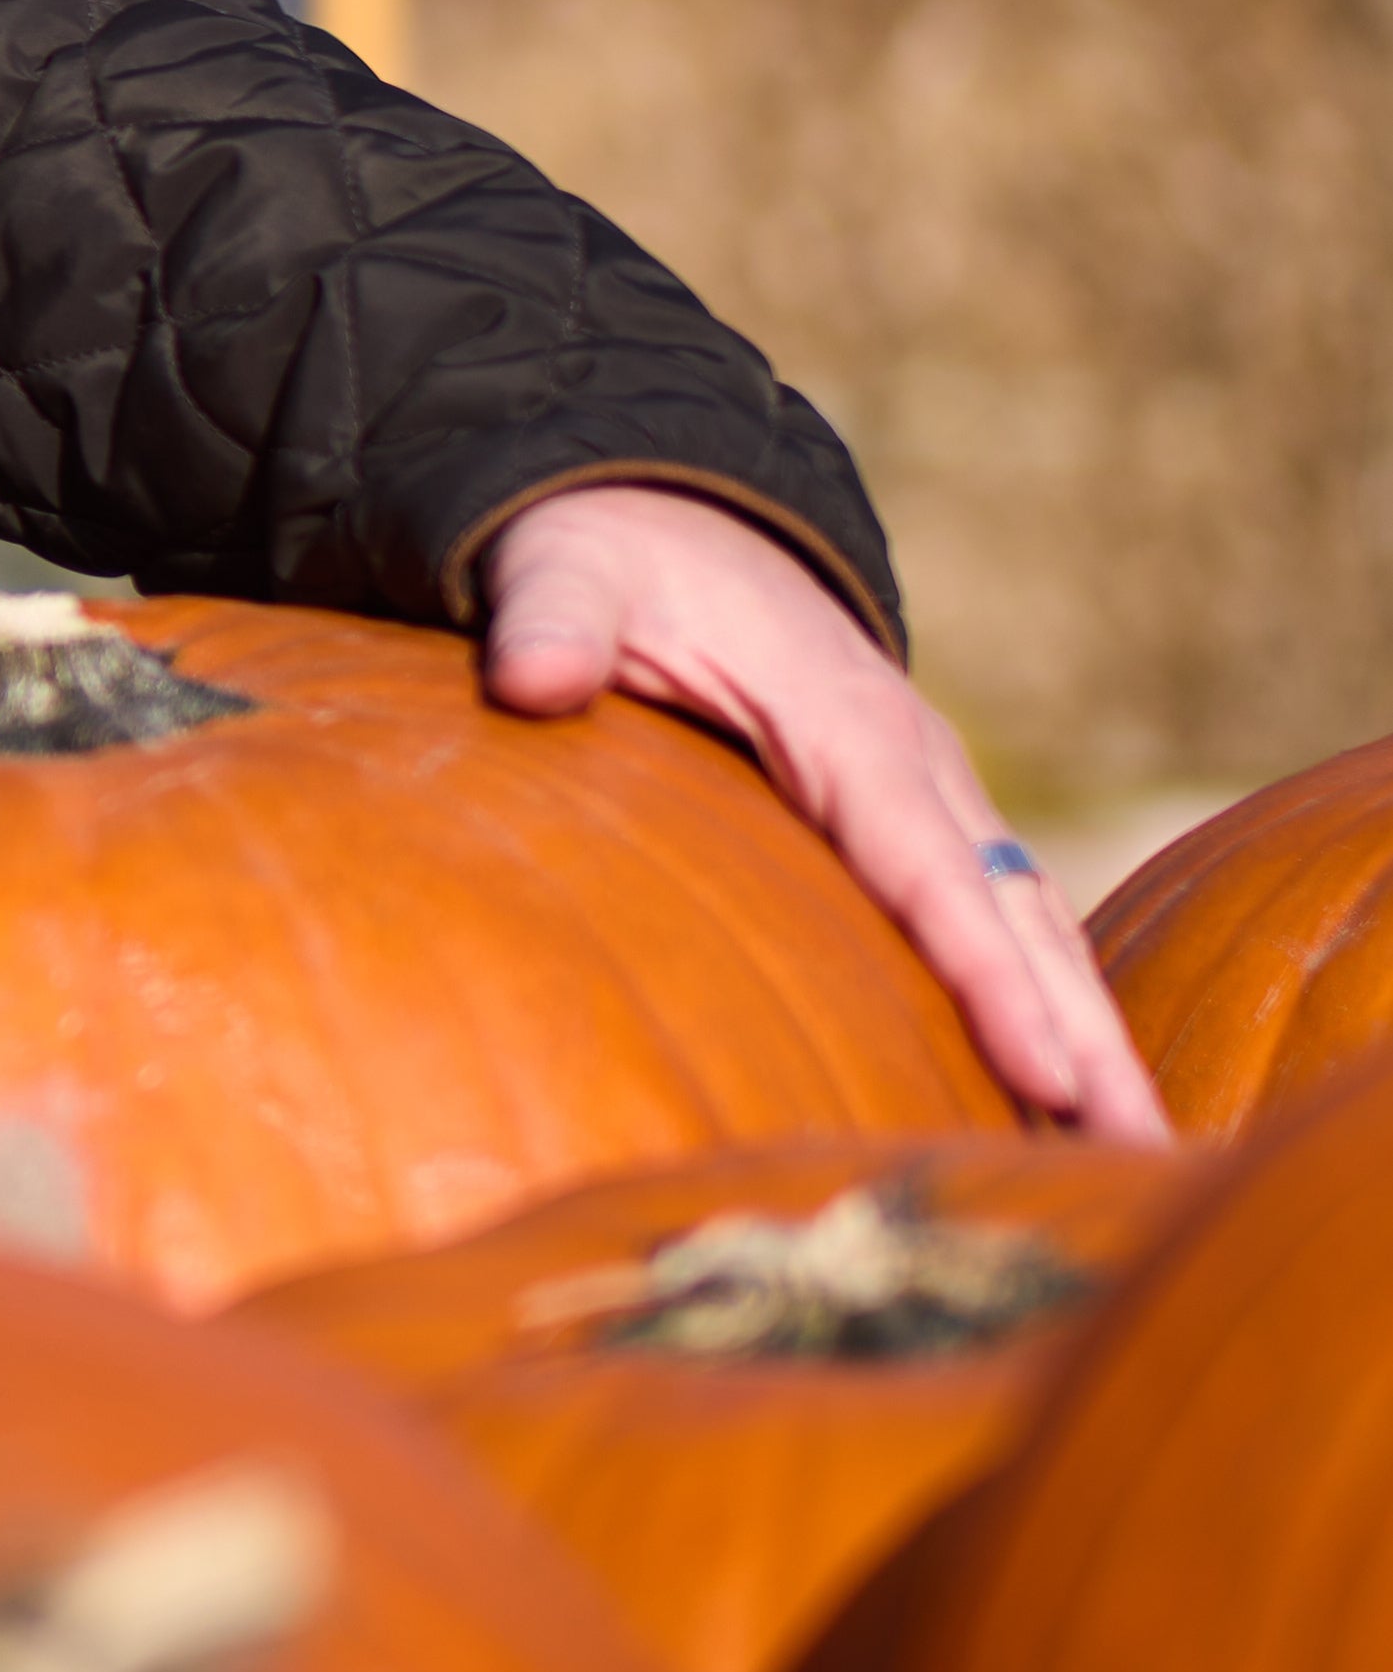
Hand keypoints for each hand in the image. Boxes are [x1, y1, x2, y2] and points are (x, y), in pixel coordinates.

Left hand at [478, 487, 1167, 1142]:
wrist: (663, 518)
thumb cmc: (613, 559)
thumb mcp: (568, 571)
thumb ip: (550, 620)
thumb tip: (529, 678)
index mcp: (846, 719)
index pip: (928, 865)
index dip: (986, 974)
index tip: (1044, 1071)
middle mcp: (916, 763)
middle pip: (1016, 915)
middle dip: (1083, 1033)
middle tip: (1142, 1154)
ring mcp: (928, 793)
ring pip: (1028, 925)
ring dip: (1085, 1032)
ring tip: (1131, 1150)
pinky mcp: (913, 819)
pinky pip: (992, 918)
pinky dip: (1042, 998)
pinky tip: (1060, 1088)